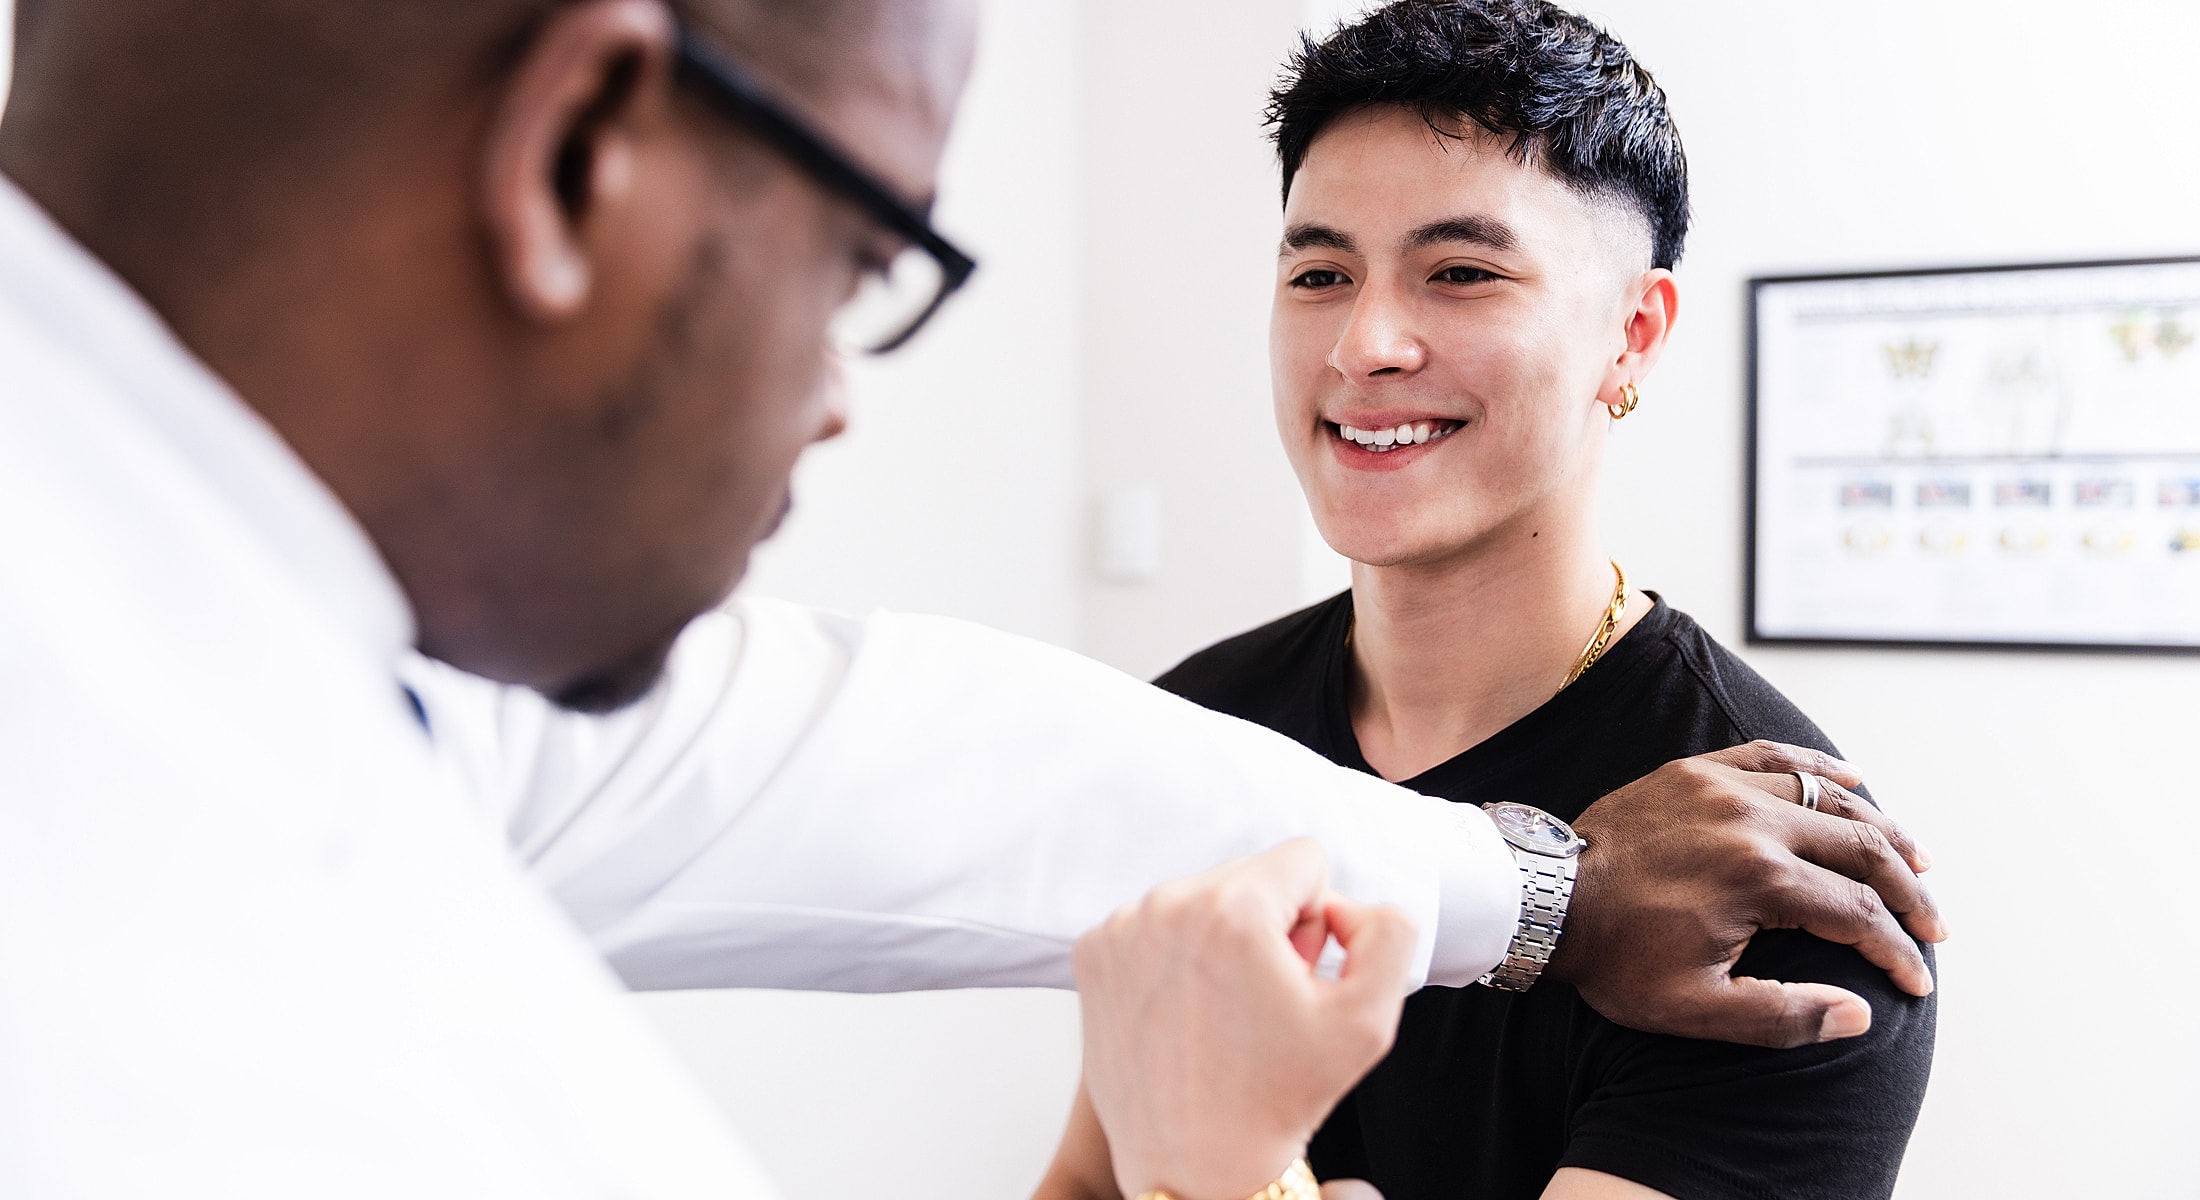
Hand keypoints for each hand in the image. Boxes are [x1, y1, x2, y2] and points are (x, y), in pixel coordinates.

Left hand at [1072, 840, 1415, 1199]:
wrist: (1195, 1167)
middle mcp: (1167, 906)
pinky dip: (1176, 958)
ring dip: (1222, 940)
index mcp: (1233, 910)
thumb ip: (1389, 932)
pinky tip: (1186, 1013)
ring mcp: (1122, 930)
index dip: (1319, 919)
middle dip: (1270, 926)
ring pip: (1203, 897)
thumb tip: (1345, 904)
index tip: (1299, 972)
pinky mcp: (1094, 954)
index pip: (1304, 859)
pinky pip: (1157, 923)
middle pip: (1251, 874)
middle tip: (1265, 999)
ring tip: (1226, 1010)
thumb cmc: (1277, 1101)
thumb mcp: (1370, 1020)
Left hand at [1545, 741, 1945, 1048]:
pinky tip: (1855, 780)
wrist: (1545, 900)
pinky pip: (1773, 755)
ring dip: (1879, 829)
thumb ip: (1783, 1015)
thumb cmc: (1616, 961)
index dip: (1897, 950)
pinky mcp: (1694, 771)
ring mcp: (1722, 788)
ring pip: (1828, 797)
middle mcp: (1752, 822)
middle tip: (1932, 924)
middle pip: (1861, 849)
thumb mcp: (1695, 1009)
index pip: (1859, 915)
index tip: (1916, 979)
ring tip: (1916, 861)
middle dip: (1909, 891)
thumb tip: (1862, 1013)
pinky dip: (1820, 767)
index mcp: (1759, 880)